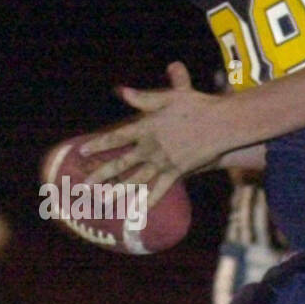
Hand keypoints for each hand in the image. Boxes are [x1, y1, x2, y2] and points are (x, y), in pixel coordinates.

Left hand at [81, 63, 222, 206]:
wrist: (222, 123)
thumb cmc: (197, 106)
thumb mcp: (169, 97)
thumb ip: (144, 98)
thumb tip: (122, 92)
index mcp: (146, 127)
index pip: (115, 138)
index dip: (98, 145)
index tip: (81, 152)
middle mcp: (151, 147)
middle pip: (121, 163)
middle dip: (101, 175)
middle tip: (84, 186)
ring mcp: (164, 162)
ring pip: (137, 179)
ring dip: (119, 191)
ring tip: (104, 200)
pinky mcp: (178, 171)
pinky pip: (161, 189)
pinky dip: (149, 200)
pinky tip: (138, 211)